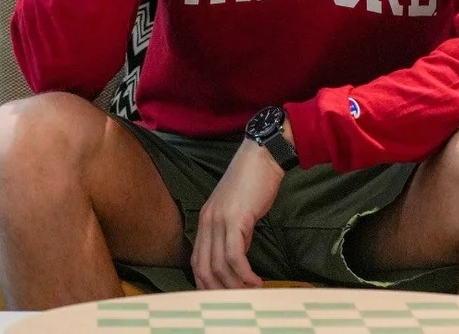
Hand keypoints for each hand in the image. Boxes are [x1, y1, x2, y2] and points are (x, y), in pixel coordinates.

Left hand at [191, 141, 284, 288]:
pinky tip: (256, 280)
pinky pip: (235, 256)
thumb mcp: (238, 210)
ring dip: (235, 286)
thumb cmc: (254, 182)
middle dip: (219, 291)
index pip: (197, 261)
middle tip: (236, 301)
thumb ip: (233, 232)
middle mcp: (207, 221)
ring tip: (250, 292)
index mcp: (205, 219)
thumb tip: (237, 258)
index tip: (221, 296)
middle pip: (204, 268)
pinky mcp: (235, 219)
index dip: (206, 284)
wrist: (262, 156)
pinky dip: (245, 274)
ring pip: (219, 266)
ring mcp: (219, 220)